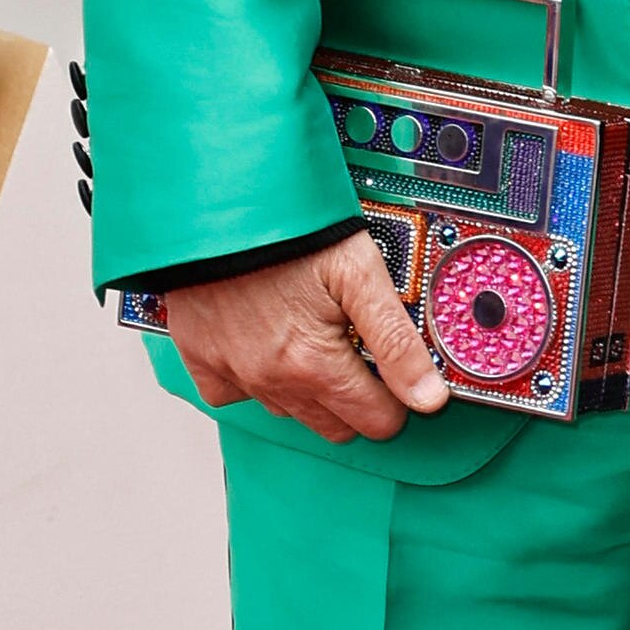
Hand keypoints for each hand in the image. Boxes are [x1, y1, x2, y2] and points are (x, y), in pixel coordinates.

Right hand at [158, 227, 448, 442]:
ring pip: (288, 411)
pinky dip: (255, 378)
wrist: (215, 203)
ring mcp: (233, 373)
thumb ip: (396, 340)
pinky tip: (266, 344)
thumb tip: (429, 396)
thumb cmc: (286, 229)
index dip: (396, 397)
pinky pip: (233, 394)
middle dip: (356, 399)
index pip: (376, 421)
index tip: (393, 369)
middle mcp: (272, 380)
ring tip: (313, 336)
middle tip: (357, 349)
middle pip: (334, 426)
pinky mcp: (200, 359)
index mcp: (315, 365)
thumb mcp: (359, 273)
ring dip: (308, 390)